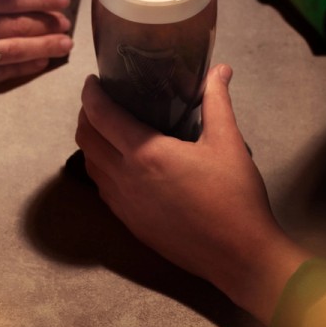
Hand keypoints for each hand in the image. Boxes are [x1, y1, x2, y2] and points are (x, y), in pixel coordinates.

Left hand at [75, 64, 310, 324]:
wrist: (239, 255)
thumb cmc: (235, 196)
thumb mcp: (228, 142)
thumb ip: (217, 101)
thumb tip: (219, 70)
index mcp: (145, 154)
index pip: (101, 116)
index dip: (91, 94)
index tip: (92, 81)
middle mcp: (125, 178)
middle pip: (85, 139)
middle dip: (86, 116)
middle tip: (100, 102)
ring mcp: (124, 204)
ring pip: (90, 165)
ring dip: (90, 143)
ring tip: (106, 128)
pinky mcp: (129, 223)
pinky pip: (102, 188)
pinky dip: (101, 168)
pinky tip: (120, 163)